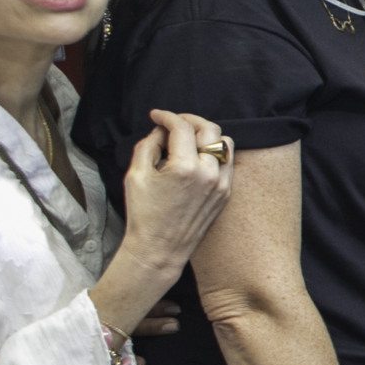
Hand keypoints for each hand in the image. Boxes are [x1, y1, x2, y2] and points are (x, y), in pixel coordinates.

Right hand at [98, 110, 232, 335]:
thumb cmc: (144, 213)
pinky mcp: (226, 193)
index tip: (156, 115)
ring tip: (187, 139)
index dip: (167, 116)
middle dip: (190, 120)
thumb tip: (161, 131)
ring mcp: (221, 184)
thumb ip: (148, 145)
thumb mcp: (136, 175)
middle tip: (173, 123)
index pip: (181, 127)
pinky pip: (227, 162)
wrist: (160, 248)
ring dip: (207, 135)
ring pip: (225, 143)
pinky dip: (215, 153)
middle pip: (209, 129)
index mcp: (184, 168)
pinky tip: (197, 156)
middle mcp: (209, 173)